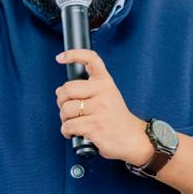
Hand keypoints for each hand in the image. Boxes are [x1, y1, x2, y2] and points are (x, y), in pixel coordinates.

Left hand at [55, 49, 151, 164]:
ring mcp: (99, 109)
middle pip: (67, 89)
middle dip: (61, 101)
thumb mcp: (108, 96)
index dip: (73, 55)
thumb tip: (60, 91)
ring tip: (72, 122)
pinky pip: (68, 126)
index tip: (60, 57)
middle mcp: (103, 92)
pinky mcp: (95, 126)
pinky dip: (66, 131)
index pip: (90, 59)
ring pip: (66, 109)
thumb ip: (88, 89)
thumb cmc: (117, 119)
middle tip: (68, 109)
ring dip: (64, 119)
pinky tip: (73, 133)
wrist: (132, 138)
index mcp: (105, 83)